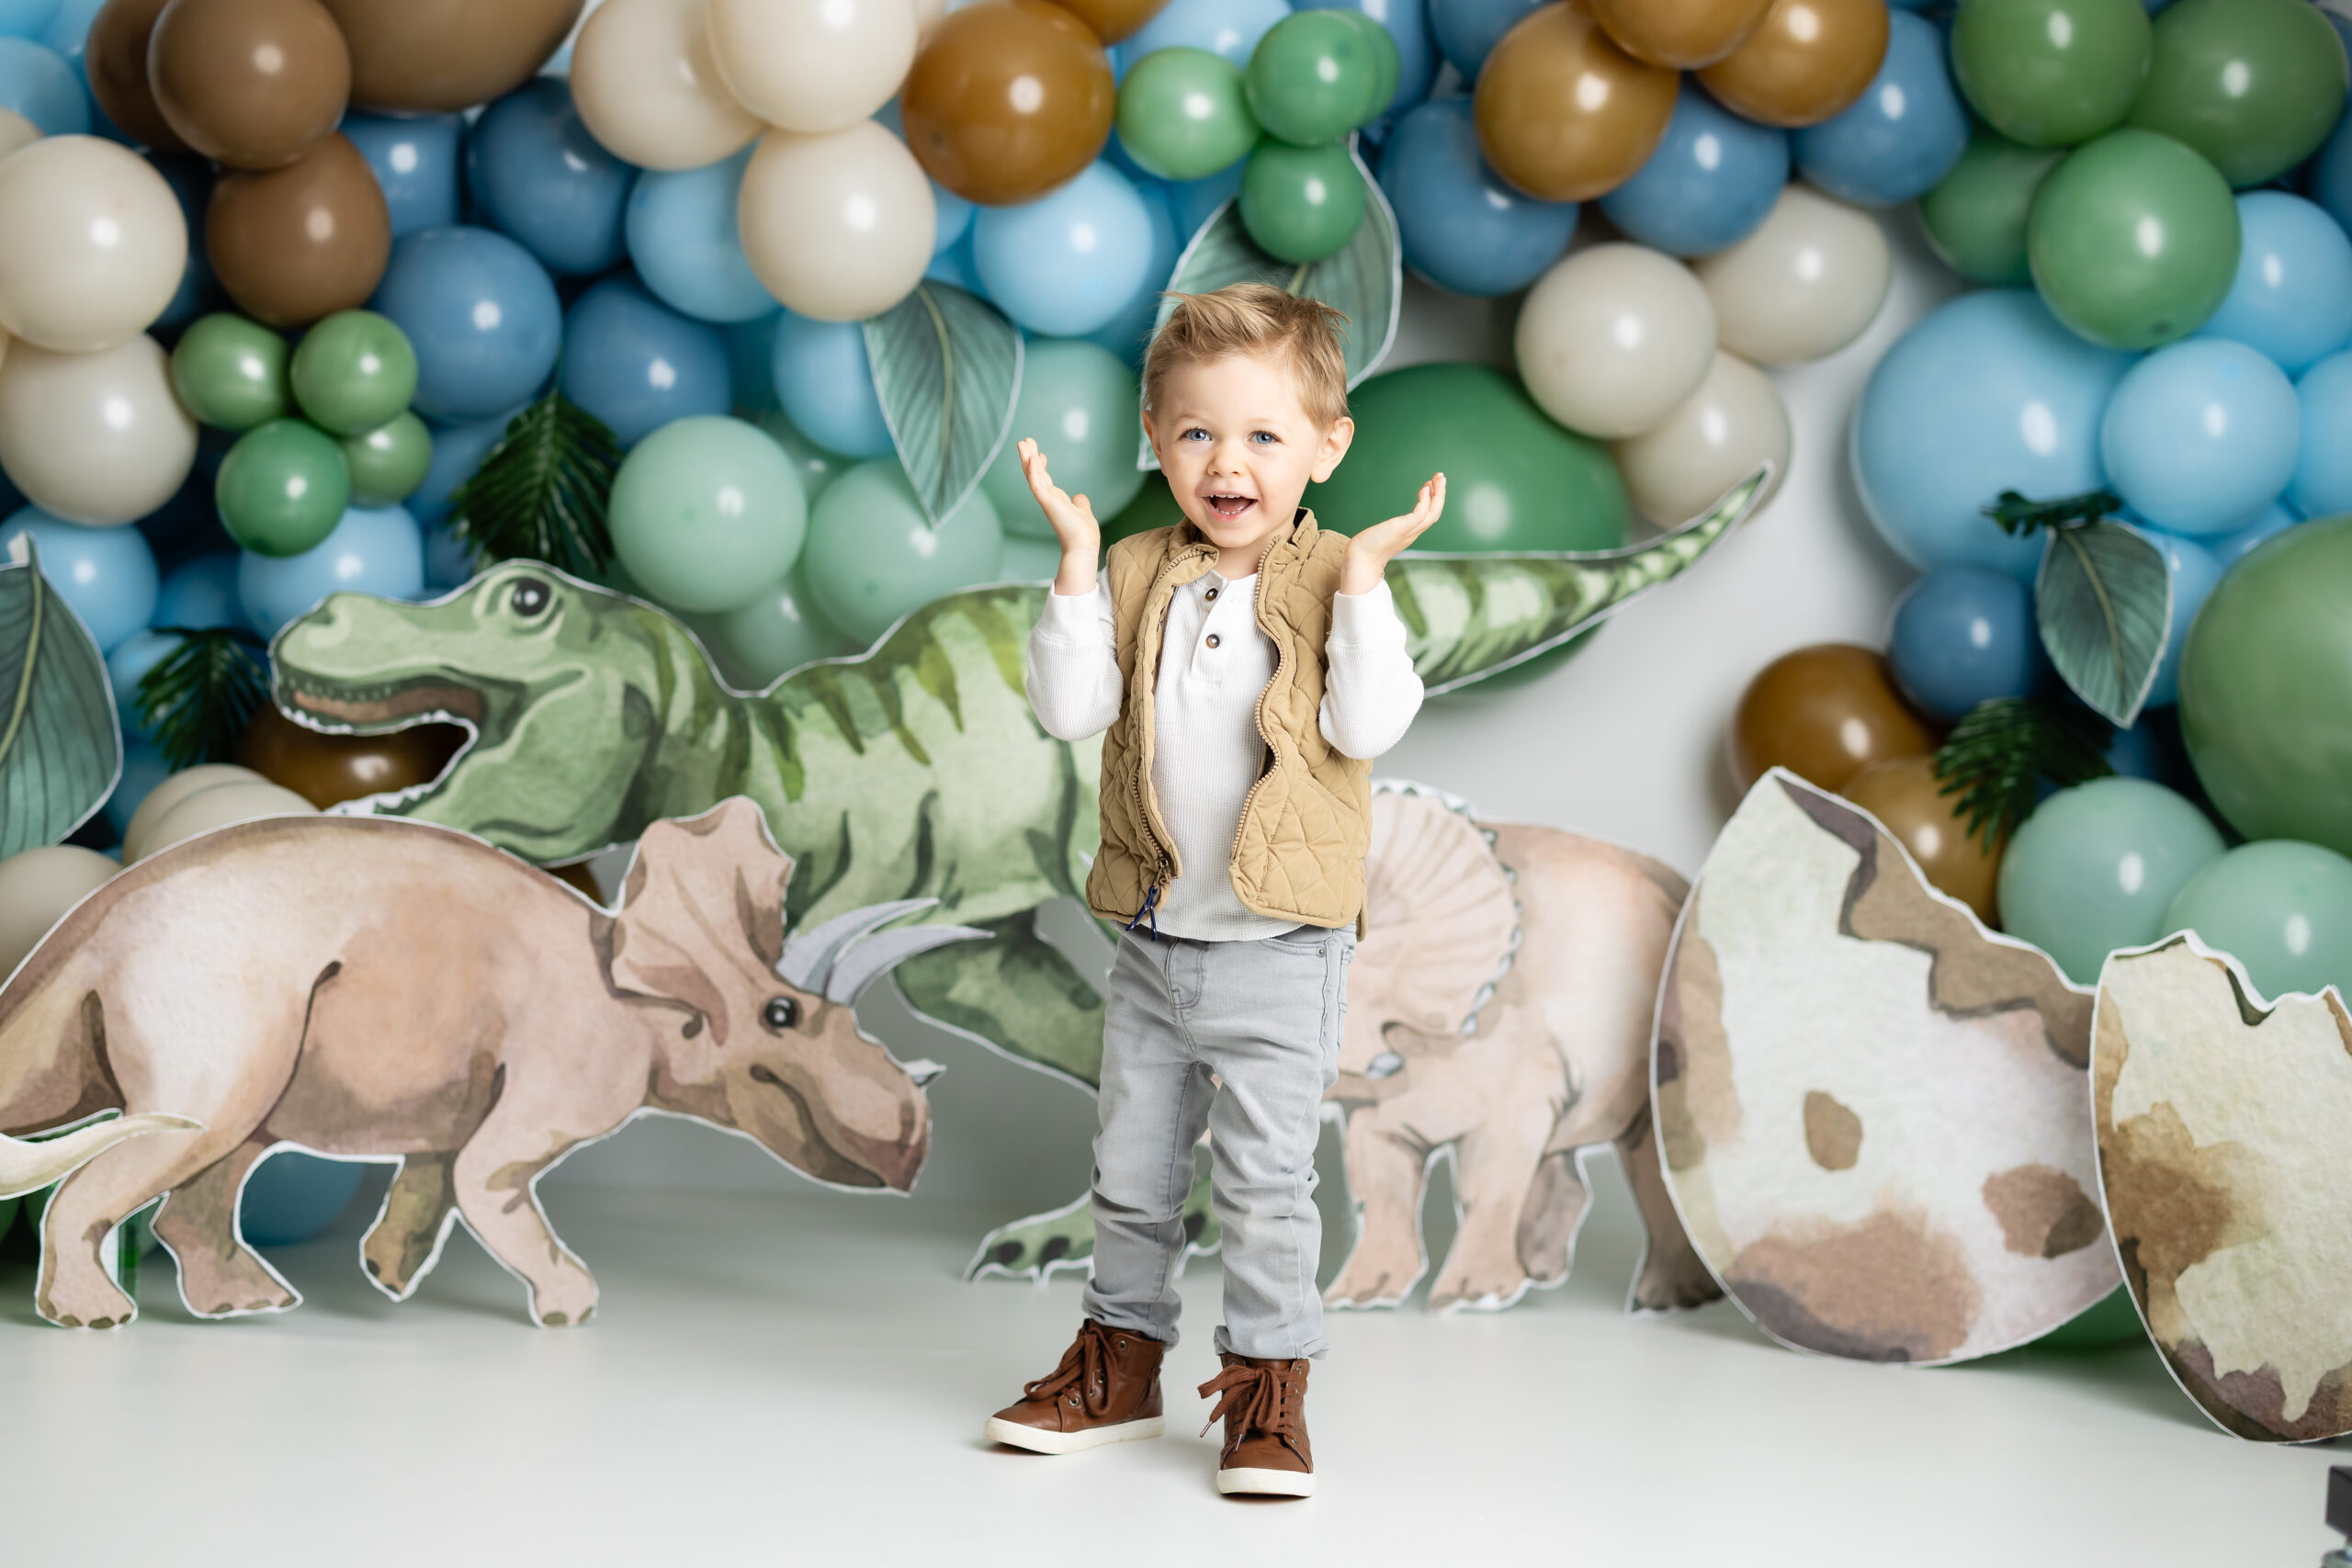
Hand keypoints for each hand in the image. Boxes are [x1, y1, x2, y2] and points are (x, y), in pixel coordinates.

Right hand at [1020, 438, 1101, 594]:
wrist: (1084, 546)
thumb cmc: (1083, 533)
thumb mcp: (1083, 512)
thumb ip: (1080, 504)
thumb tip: (1080, 497)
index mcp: (1056, 500)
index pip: (1045, 479)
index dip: (1041, 466)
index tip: (1041, 454)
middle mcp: (1049, 499)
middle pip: (1035, 473)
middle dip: (1029, 457)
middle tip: (1025, 441)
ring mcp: (1047, 500)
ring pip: (1033, 476)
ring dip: (1027, 459)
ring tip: (1022, 443)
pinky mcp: (1047, 503)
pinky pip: (1037, 485)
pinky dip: (1034, 471)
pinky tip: (1032, 458)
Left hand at [1340, 472, 1444, 595]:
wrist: (1360, 559)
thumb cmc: (1367, 548)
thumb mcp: (1383, 534)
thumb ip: (1388, 529)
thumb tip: (1383, 527)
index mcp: (1410, 533)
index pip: (1428, 515)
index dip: (1432, 500)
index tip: (1430, 485)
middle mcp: (1413, 532)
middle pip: (1435, 512)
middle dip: (1440, 494)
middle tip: (1441, 477)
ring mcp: (1410, 531)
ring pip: (1433, 513)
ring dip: (1438, 494)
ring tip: (1438, 478)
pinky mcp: (1403, 529)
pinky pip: (1420, 514)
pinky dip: (1425, 501)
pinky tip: (1425, 488)